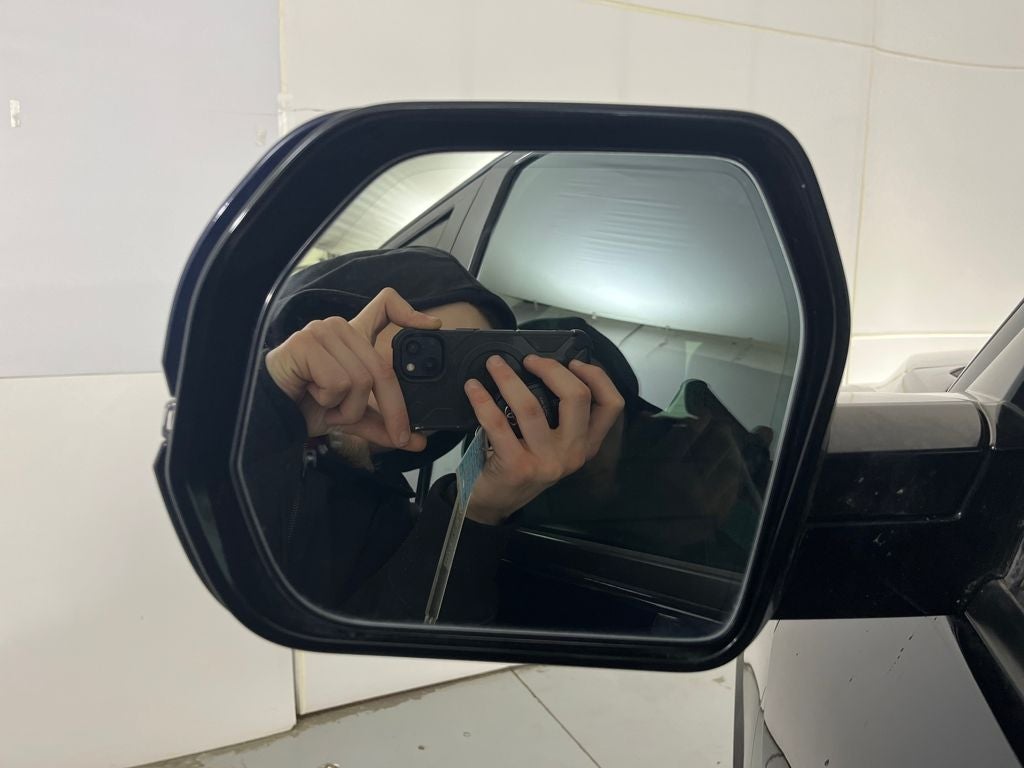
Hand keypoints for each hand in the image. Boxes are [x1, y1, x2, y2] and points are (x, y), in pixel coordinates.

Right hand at [265, 287, 440, 448]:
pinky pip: (338, 381)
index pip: (384, 305)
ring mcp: (321, 332)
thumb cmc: (308, 407)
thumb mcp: (353, 416)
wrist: (270, 415)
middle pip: (382, 367)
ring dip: (348, 408)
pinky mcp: (305, 343)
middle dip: (392, 409)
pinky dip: (330, 402)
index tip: (433, 326)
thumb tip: (418, 439)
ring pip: (361, 378)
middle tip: (396, 437)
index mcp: (353, 336)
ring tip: (328, 407)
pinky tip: (312, 397)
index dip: (410, 311)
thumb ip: (383, 423)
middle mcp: (339, 327)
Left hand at [463, 355, 624, 524]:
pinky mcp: (517, 466)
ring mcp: (546, 462)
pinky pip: (498, 422)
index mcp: (586, 444)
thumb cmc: (523, 463)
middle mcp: (573, 453)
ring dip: (508, 378)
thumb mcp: (553, 443)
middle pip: (577, 397)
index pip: (611, 405)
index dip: (597, 376)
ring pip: (531, 406)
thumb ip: (559, 415)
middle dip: (552, 369)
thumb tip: (544, 367)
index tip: (573, 362)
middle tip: (530, 360)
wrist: (497, 501)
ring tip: (494, 365)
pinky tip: (473, 388)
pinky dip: (482, 400)